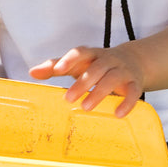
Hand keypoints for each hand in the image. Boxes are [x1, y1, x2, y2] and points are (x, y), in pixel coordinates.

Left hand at [29, 45, 143, 116]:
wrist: (134, 61)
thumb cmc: (98, 64)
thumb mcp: (79, 63)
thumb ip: (56, 66)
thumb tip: (32, 72)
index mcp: (92, 54)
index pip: (80, 52)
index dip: (69, 59)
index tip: (57, 70)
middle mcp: (108, 60)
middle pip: (96, 68)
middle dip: (82, 82)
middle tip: (68, 99)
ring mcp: (122, 71)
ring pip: (112, 78)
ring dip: (100, 92)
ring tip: (86, 107)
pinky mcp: (135, 83)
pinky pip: (134, 92)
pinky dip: (127, 102)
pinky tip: (118, 114)